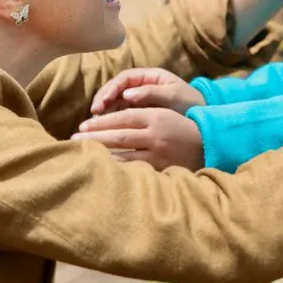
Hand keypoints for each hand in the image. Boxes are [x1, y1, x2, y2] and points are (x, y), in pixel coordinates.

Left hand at [72, 108, 204, 170]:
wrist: (208, 144)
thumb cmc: (180, 127)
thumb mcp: (163, 114)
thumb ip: (139, 115)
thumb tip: (110, 120)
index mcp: (155, 116)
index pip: (122, 118)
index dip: (101, 121)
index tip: (83, 125)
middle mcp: (156, 134)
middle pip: (118, 135)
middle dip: (94, 136)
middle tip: (74, 138)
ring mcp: (158, 153)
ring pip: (123, 153)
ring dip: (101, 153)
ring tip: (83, 152)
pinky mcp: (161, 168)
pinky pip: (134, 168)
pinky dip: (117, 167)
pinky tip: (103, 167)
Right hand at [90, 68, 205, 115]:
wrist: (203, 119)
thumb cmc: (190, 103)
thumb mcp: (174, 96)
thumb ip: (151, 93)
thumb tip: (126, 95)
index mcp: (150, 77)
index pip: (124, 79)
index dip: (111, 88)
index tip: (103, 101)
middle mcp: (141, 86)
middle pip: (116, 89)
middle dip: (103, 98)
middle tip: (94, 113)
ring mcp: (139, 100)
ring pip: (116, 102)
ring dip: (104, 110)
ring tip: (96, 121)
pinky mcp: (139, 113)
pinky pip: (121, 114)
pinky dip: (112, 119)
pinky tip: (106, 128)